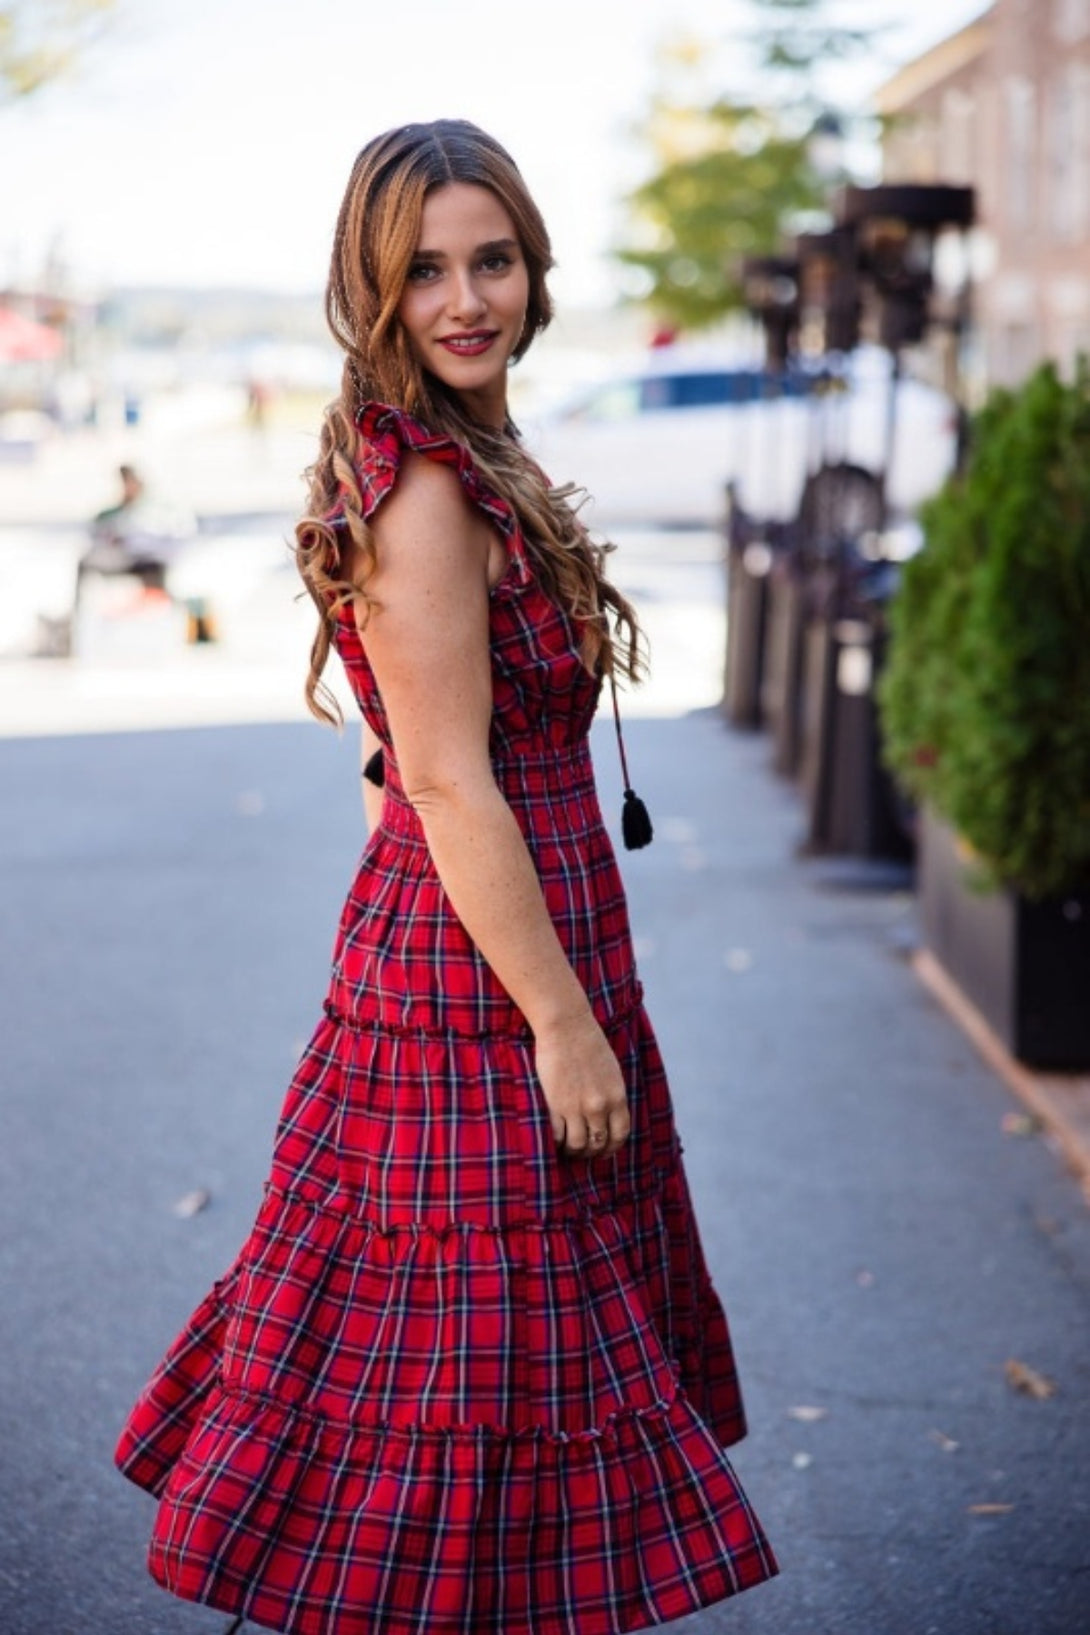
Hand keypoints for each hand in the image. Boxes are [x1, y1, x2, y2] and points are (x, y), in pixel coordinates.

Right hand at [533, 1011, 630, 1159]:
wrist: (566, 1027)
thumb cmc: (589, 1043)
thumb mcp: (612, 1071)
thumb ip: (612, 1096)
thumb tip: (607, 1117)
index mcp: (618, 1097)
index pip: (620, 1134)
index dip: (612, 1147)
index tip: (604, 1150)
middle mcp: (600, 1106)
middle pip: (598, 1143)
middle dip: (590, 1152)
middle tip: (582, 1151)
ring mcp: (577, 1107)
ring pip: (577, 1145)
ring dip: (572, 1150)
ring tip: (566, 1148)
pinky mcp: (556, 1105)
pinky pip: (558, 1136)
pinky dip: (556, 1142)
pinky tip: (554, 1139)